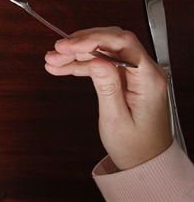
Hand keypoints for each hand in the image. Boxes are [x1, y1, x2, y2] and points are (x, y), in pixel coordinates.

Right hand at [44, 27, 172, 170]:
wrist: (146, 162)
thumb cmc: (136, 146)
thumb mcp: (116, 118)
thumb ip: (107, 86)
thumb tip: (96, 59)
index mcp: (148, 79)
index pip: (122, 43)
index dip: (93, 38)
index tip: (70, 45)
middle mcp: (145, 71)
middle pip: (111, 42)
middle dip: (81, 43)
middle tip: (56, 51)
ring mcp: (135, 74)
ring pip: (102, 51)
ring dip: (76, 54)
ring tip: (53, 61)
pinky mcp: (125, 79)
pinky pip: (101, 64)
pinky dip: (81, 65)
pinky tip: (63, 68)